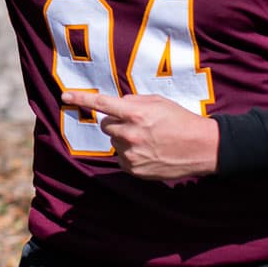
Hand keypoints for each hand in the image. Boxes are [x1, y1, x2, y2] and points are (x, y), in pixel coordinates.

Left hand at [60, 91, 219, 179]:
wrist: (203, 148)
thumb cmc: (181, 121)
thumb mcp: (159, 102)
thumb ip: (134, 102)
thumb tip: (117, 105)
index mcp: (136, 114)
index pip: (102, 104)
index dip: (81, 98)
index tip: (64, 96)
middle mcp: (130, 134)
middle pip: (106, 125)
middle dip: (116, 123)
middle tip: (138, 124)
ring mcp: (132, 154)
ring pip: (114, 142)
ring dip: (125, 139)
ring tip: (149, 140)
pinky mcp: (135, 170)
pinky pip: (122, 158)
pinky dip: (130, 154)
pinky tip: (149, 152)